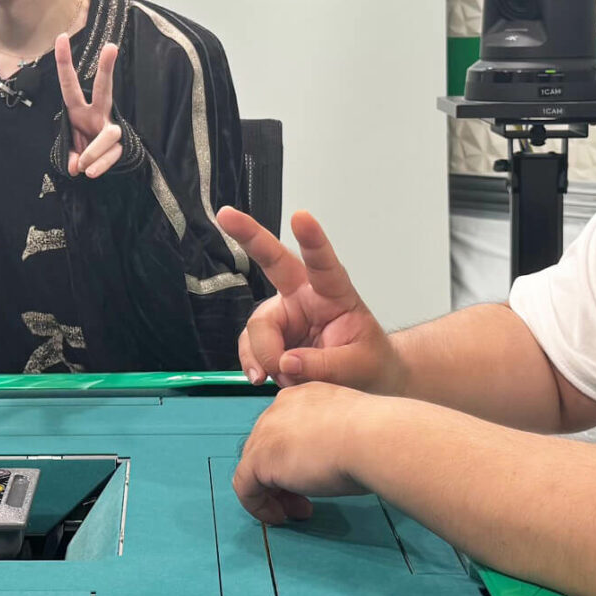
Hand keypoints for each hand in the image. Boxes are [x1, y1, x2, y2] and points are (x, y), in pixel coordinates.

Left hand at [54, 34, 123, 177]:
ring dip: (94, 152)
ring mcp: (111, 127)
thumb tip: (76, 165)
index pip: (69, 84)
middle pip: (103, 88)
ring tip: (83, 168)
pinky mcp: (122, 144)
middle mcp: (97, 113)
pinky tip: (90, 173)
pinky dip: (99, 165)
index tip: (61, 37)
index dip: (64, 62)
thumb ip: (68, 155)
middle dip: (106, 68)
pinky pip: (112, 154)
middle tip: (111, 46)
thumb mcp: (68, 149)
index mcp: (78, 109)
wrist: (100, 164)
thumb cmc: (81, 147)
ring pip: (109, 135)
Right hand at [214, 207, 409, 391]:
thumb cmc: (369, 361)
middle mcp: (303, 295)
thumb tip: (286, 363)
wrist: (365, 380)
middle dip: (249, 236)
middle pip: (272, 261)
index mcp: (334, 292)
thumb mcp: (359, 367)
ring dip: (266, 356)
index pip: (323, 263)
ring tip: (286, 379)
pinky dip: (253, 364)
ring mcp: (283, 314)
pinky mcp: (269, 335)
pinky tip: (262, 378)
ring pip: (258, 326)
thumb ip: (326, 365)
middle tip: (226, 215)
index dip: (312, 240)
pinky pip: (249, 346)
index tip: (301, 217)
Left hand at [232, 381, 380, 524]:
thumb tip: (329, 462)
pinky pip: (245, 486)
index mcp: (302, 398)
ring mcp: (265, 433)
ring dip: (272, 494)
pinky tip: (278, 517)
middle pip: (266, 448)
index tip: (313, 480)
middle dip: (282, 479)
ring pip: (254, 467)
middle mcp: (278, 409)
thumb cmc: (375, 436)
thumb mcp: (350, 431)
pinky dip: (258, 505)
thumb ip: (331, 440)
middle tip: (304, 503)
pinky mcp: (258, 459)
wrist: (372, 437)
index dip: (294, 459)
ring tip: (293, 513)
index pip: (285, 431)